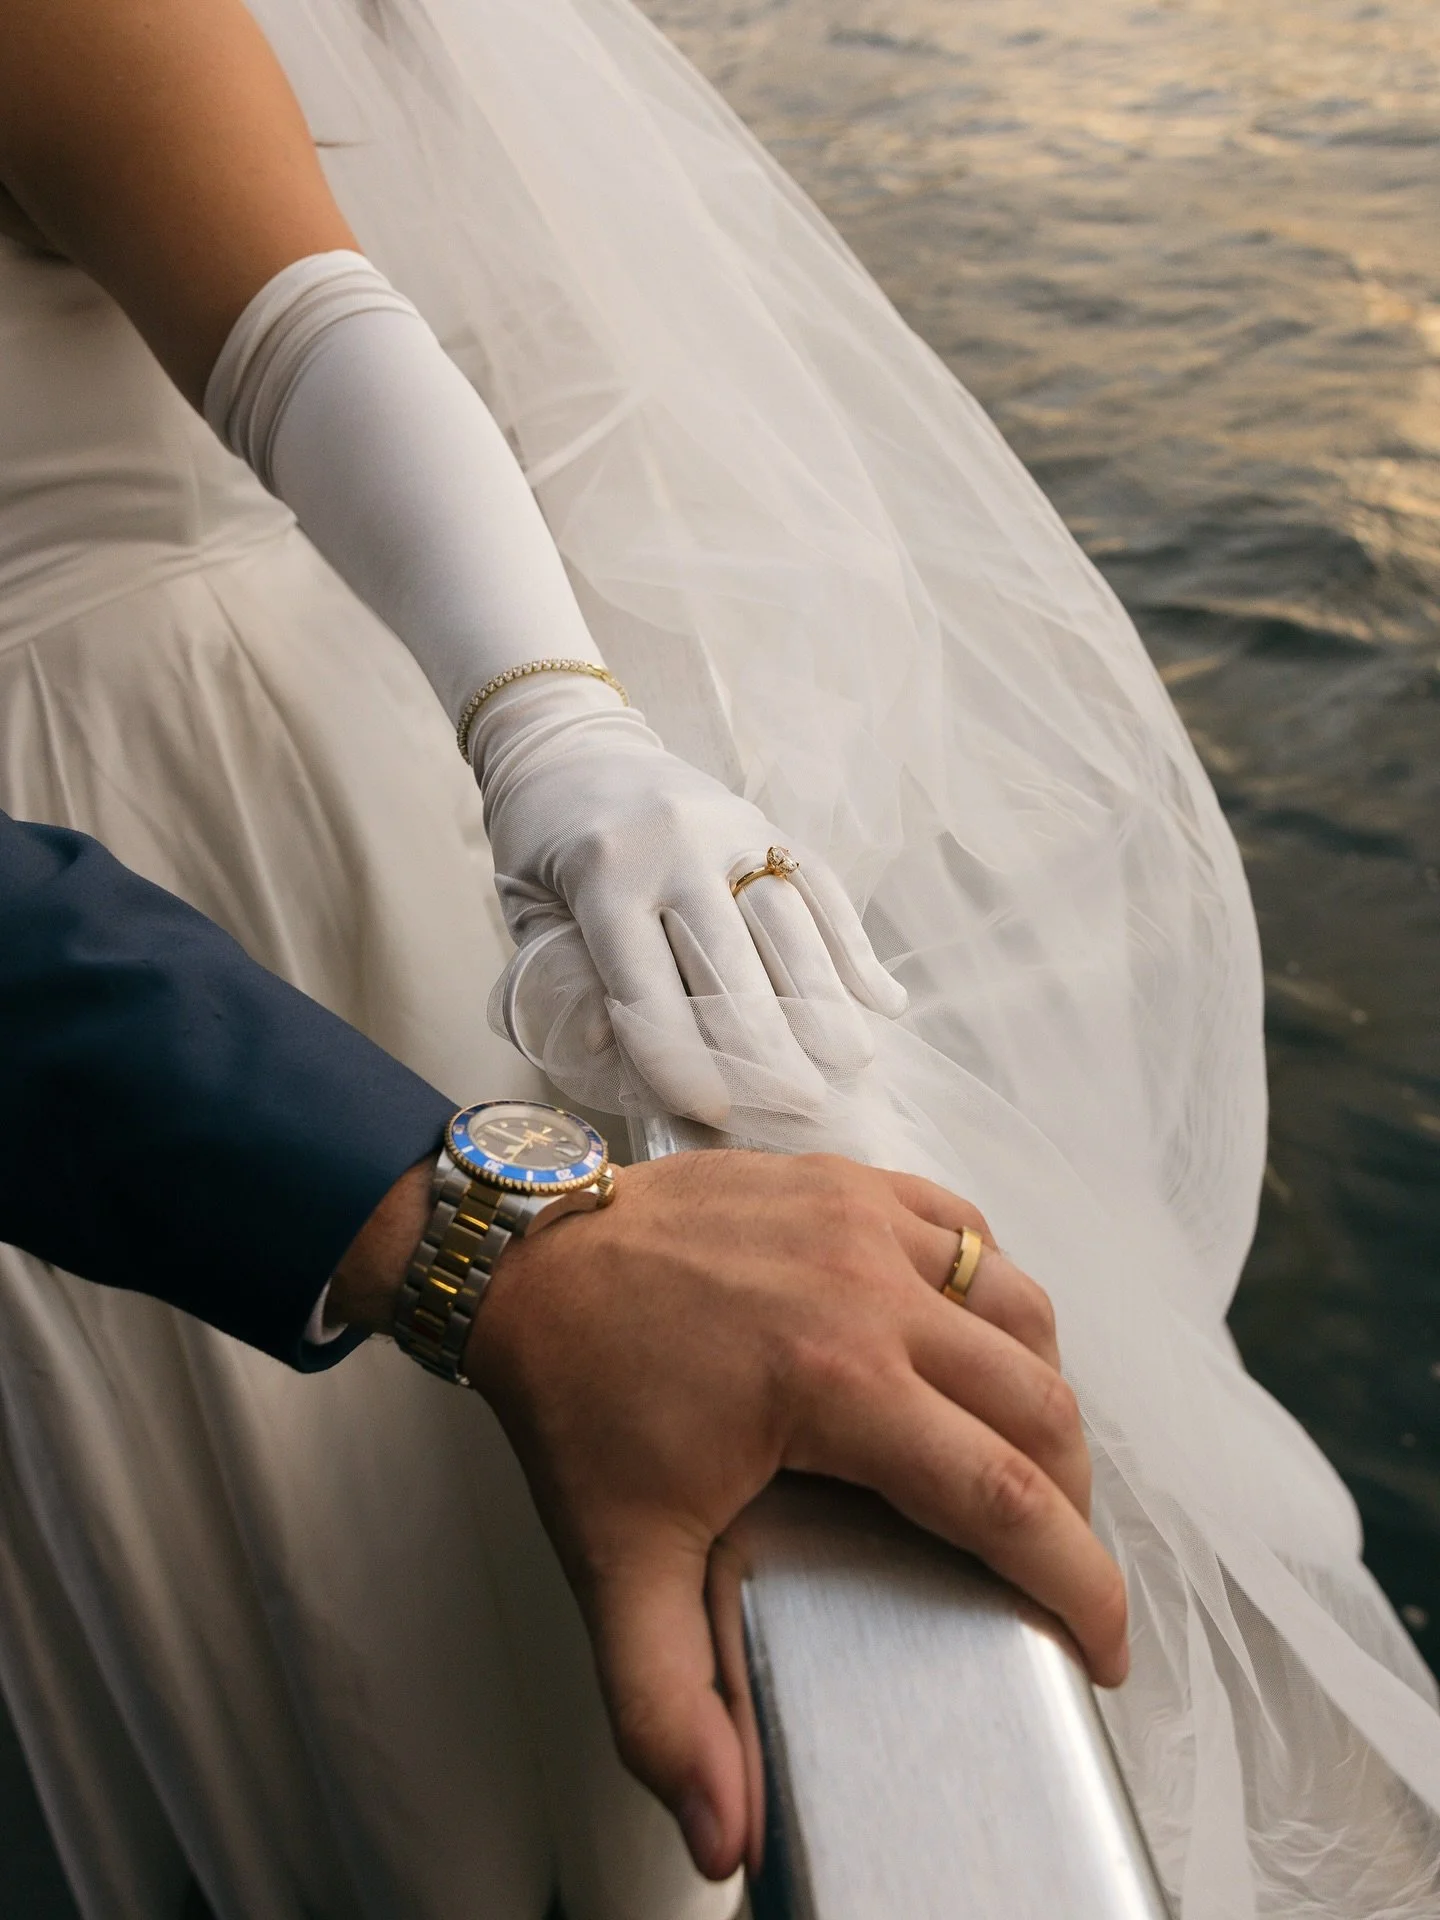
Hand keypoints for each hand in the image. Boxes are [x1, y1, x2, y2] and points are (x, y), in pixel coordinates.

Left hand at [465, 1150, 1128, 1881]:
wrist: (522, 1257)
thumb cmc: (577, 1399)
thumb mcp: (616, 1563)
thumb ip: (667, 1707)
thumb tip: (725, 1840)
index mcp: (834, 1384)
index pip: (1006, 1498)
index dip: (1079, 1585)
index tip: (1100, 1648)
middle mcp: (870, 1290)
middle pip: (1041, 1408)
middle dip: (1070, 1505)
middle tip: (1048, 1565)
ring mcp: (864, 1219)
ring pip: (1023, 1311)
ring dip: (1043, 1395)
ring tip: (1017, 1463)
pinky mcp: (848, 1179)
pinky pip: (968, 1234)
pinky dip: (993, 1295)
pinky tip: (968, 1343)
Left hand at [473, 676, 905, 1124]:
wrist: (568, 745)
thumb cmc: (540, 847)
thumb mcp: (526, 911)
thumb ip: (563, 978)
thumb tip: (611, 1050)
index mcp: (603, 875)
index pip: (649, 984)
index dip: (683, 1057)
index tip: (716, 1110)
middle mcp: (674, 847)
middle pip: (731, 959)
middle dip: (767, 1042)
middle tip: (799, 1104)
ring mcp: (728, 828)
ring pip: (787, 920)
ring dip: (824, 996)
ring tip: (850, 1059)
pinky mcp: (764, 820)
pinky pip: (819, 883)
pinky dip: (852, 942)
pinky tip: (880, 996)